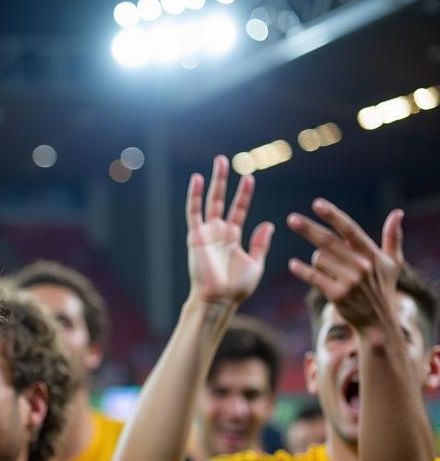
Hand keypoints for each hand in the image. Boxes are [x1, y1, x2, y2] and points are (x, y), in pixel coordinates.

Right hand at [187, 155, 273, 306]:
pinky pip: (194, 212)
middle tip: (226, 161)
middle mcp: (218, 233)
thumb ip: (260, 244)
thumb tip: (268, 224)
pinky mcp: (196, 237)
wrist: (219, 300)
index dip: (244, 194)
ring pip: (209, 201)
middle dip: (224, 180)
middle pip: (222, 200)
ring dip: (213, 182)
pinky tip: (196, 178)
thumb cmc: (236, 288)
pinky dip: (193, 196)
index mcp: (233, 238)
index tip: (249, 178)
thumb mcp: (255, 264)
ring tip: (218, 162)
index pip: (238, 209)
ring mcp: (206, 233)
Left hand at [286, 199, 402, 329]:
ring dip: (316, 261)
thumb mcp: (393, 262)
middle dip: (308, 229)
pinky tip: (293, 265)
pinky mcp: (336, 294)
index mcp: (371, 253)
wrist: (376, 320)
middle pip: (328, 241)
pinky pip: (313, 277)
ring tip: (329, 270)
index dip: (333, 215)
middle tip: (291, 219)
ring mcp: (349, 280)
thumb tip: (397, 212)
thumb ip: (393, 237)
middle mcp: (361, 265)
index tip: (317, 204)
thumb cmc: (383, 287)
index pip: (349, 229)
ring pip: (318, 259)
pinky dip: (301, 271)